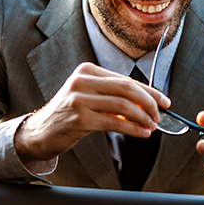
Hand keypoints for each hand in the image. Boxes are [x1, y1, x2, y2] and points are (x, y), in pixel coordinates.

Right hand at [14, 62, 170, 164]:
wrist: (39, 132)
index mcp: (87, 71)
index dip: (149, 91)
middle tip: (160, 115)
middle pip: (127, 88)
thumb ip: (114, 96)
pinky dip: (132, 129)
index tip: (164, 101)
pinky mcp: (78, 118)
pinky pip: (113, 123)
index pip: (126, 79)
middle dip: (149, 103)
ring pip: (122, 106)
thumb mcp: (89, 97)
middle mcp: (82, 81)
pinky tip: (141, 133)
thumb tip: (148, 104)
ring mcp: (78, 99)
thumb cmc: (68, 115)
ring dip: (142, 118)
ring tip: (151, 126)